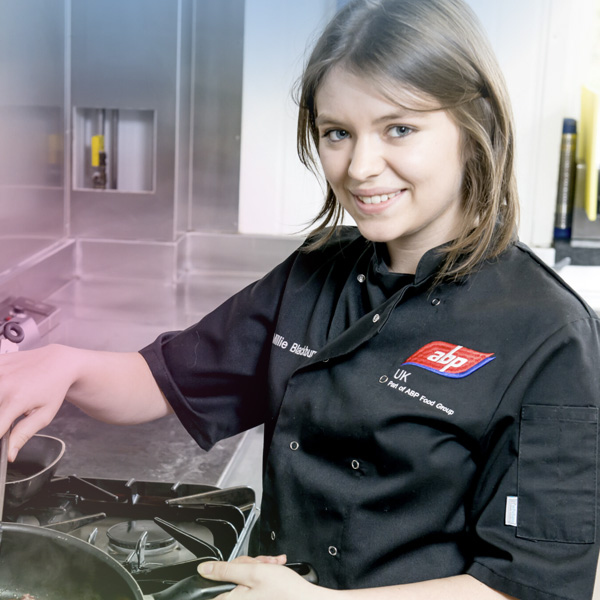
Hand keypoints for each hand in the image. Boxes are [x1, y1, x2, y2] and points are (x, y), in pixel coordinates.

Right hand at [0, 345, 71, 460]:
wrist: (58, 362)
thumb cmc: (53, 390)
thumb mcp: (44, 415)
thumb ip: (23, 434)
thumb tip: (8, 455)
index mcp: (16, 400)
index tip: (2, 440)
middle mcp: (3, 384)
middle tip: (9, 417)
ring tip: (8, 405)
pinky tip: (4, 391)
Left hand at [198, 555, 331, 599]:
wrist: (306, 599)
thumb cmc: (284, 591)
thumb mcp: (253, 572)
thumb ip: (226, 570)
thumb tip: (204, 569)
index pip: (212, 587)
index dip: (223, 571)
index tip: (236, 567)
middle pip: (232, 577)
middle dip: (249, 564)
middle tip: (263, 564)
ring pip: (245, 577)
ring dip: (260, 567)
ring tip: (274, 566)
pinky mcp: (258, 598)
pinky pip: (254, 585)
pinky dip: (265, 574)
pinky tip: (275, 570)